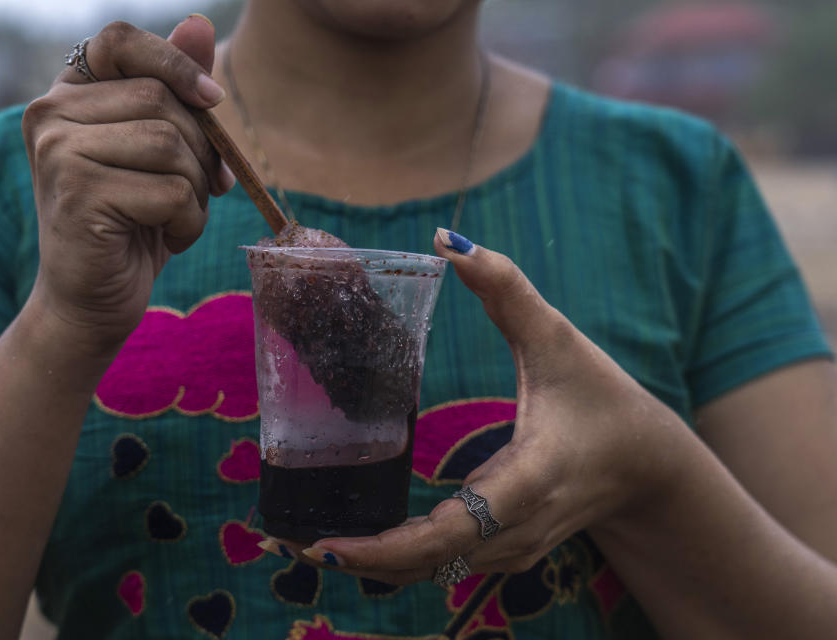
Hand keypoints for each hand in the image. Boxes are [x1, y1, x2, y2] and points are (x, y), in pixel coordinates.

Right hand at [21, 17, 233, 355]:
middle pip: (161, 99)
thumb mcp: (161, 153)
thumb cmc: (132, 223)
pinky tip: (168, 237)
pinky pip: (170, 191)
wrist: (92, 299)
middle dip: (202, 149)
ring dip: (196, 190)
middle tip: (202, 188)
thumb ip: (176, 91)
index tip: (212, 101)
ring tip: (177, 216)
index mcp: (69, 94)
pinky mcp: (78, 192)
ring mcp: (58, 151)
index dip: (175, 62)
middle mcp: (51, 113)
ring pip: (170, 144)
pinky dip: (189, 221)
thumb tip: (198, 22)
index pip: (120, 40)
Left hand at [267, 229, 688, 585]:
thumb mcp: (558, 338)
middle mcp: (518, 528)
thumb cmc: (603, 400)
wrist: (647, 466)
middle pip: (429, 563)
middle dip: (357, 560)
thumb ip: (506, 286)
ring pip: (432, 574)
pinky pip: (443, 567)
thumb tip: (448, 236)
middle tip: (284, 541)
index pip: (455, 528)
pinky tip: (353, 544)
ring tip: (301, 543)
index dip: (389, 545)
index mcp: (530, 477)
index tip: (327, 542)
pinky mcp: (505, 552)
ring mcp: (513, 550)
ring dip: (370, 564)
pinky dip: (395, 562)